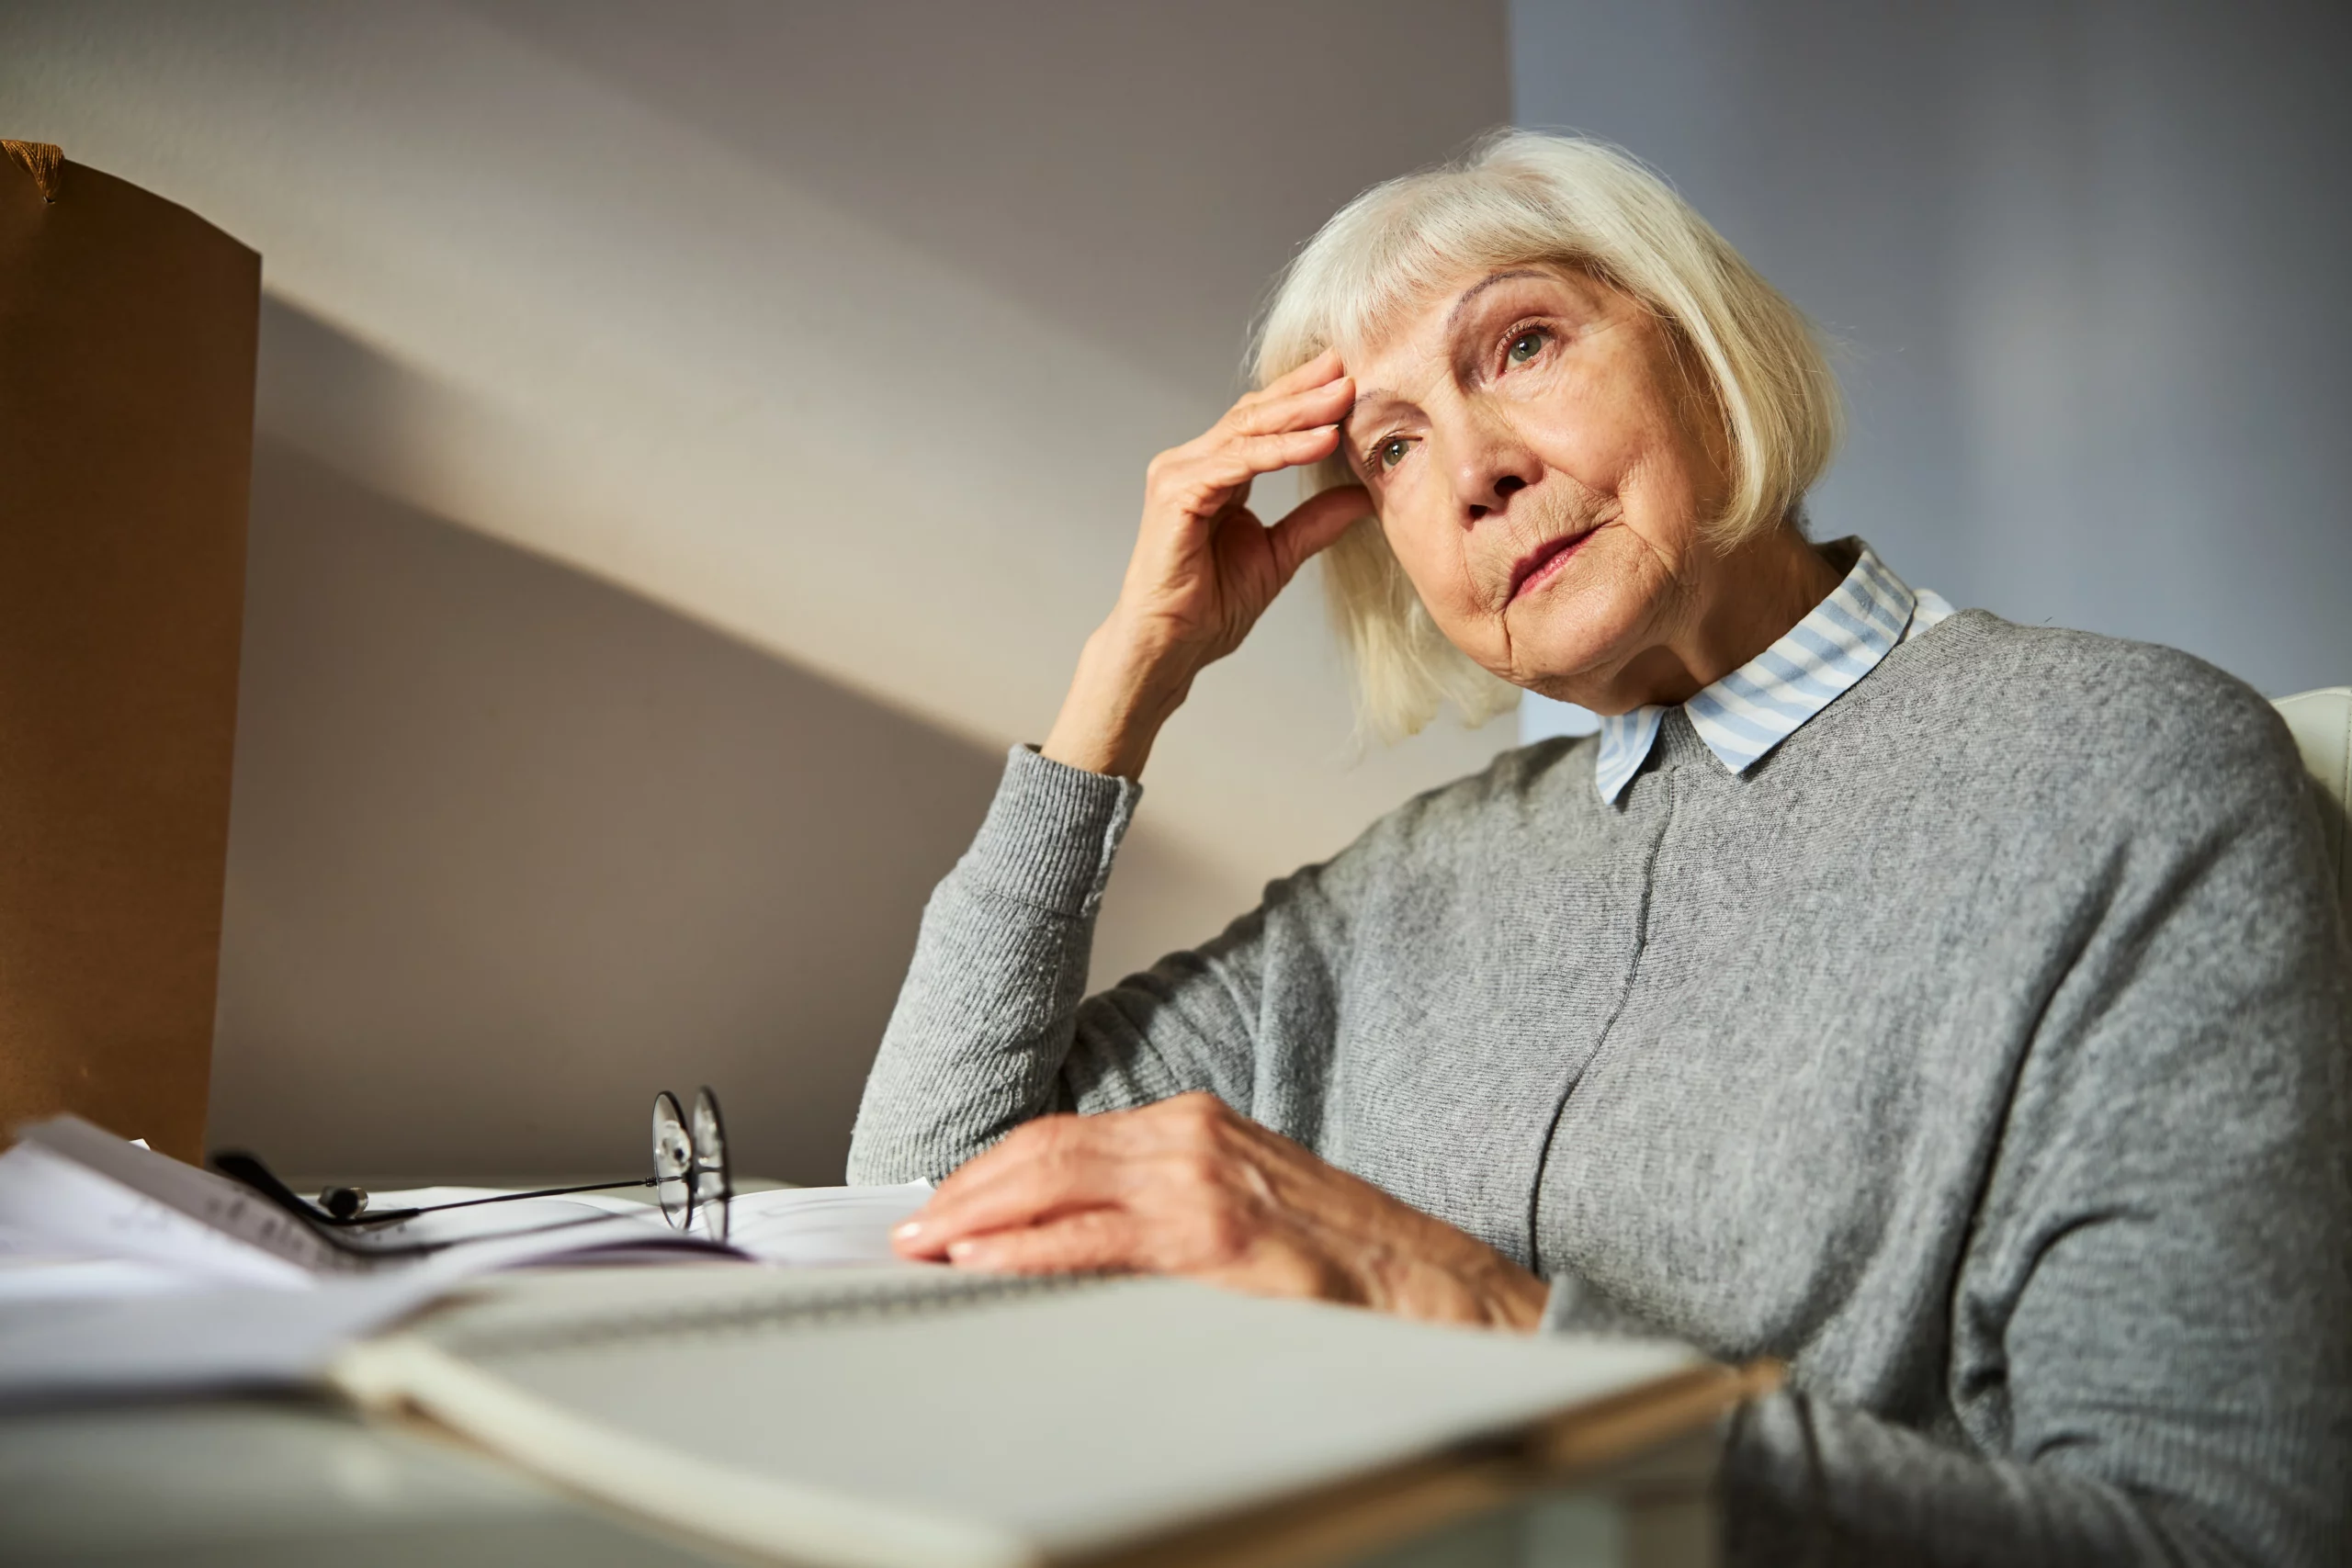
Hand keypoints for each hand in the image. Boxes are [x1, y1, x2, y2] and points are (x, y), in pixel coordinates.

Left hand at [890, 1093, 1548, 1330]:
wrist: (1430, 1289)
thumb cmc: (1339, 1257)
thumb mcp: (1242, 1202)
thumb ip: (1163, 1202)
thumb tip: (1071, 1232)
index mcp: (1195, 1124)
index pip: (1063, 1135)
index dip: (992, 1169)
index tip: (943, 1202)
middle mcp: (1190, 1138)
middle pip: (1045, 1149)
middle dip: (966, 1189)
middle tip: (911, 1227)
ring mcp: (1200, 1184)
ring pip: (1057, 1181)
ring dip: (978, 1217)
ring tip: (929, 1248)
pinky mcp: (1212, 1239)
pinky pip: (1096, 1240)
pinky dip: (1030, 1249)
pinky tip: (989, 1264)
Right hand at [1043, 350, 1370, 777]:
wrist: (1169, 647)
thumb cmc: (1207, 608)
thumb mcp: (1279, 556)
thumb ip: (1314, 521)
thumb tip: (1363, 494)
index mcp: (1212, 473)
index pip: (1261, 422)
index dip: (1303, 397)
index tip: (1347, 377)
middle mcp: (1190, 465)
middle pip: (1254, 415)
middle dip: (1305, 391)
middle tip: (1350, 369)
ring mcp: (1178, 476)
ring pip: (1247, 431)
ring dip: (1300, 413)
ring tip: (1344, 397)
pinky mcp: (1177, 495)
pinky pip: (1238, 463)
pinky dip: (1282, 451)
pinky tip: (1321, 440)